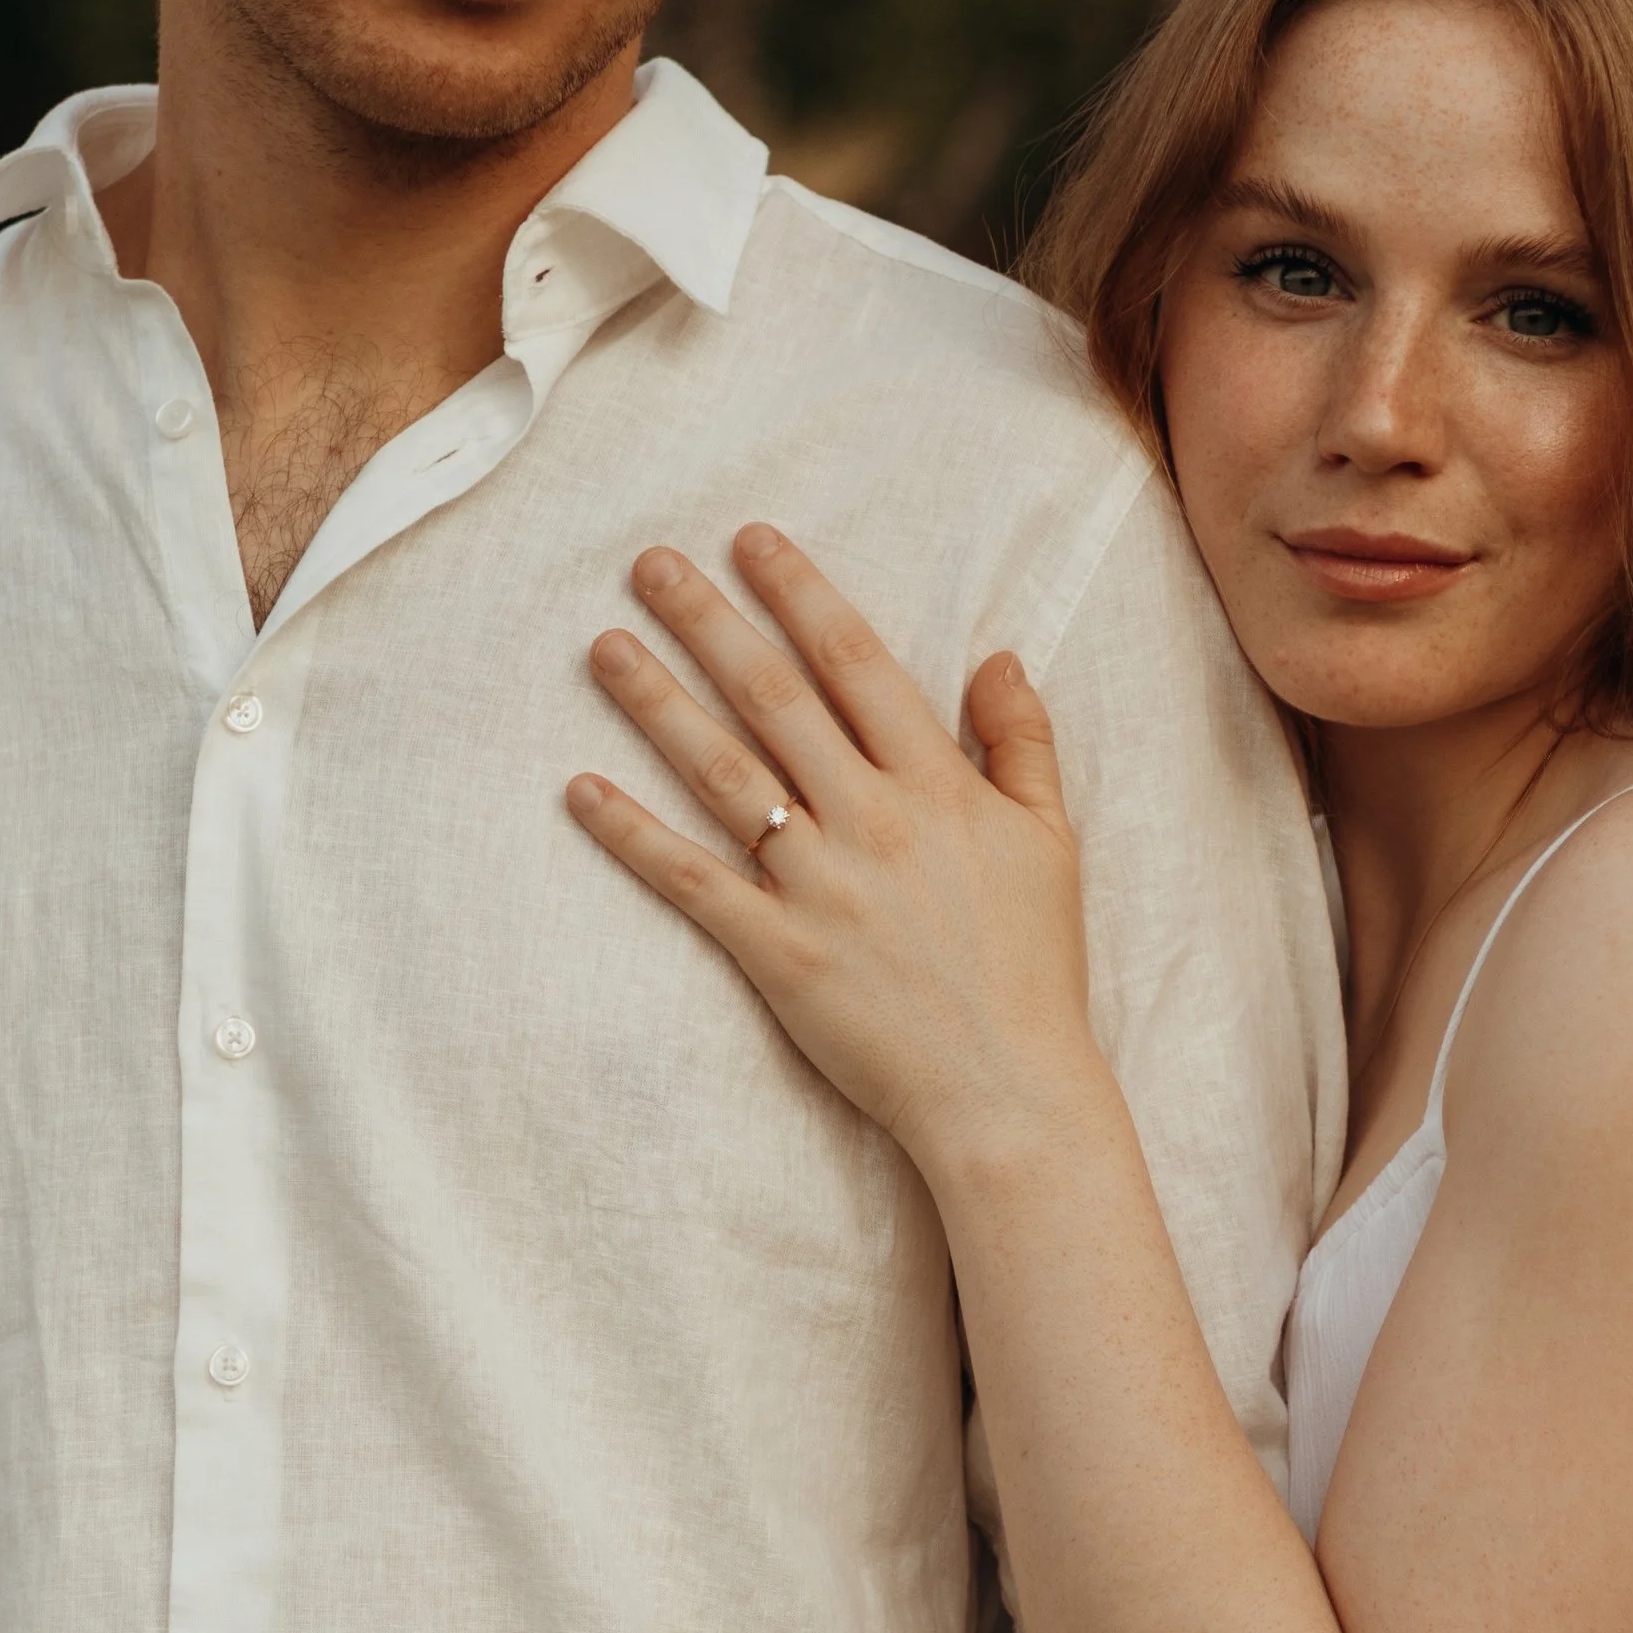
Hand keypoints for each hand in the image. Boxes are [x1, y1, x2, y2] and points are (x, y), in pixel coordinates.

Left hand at [566, 527, 1106, 1180]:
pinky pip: (691, 881)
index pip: (856, 662)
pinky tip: (580, 789)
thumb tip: (997, 656)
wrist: (1008, 1091)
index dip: (800, 594)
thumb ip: (1022, 742)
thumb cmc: (1035, 967)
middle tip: (651, 564)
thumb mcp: (1051, 840)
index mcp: (937, 786)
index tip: (752, 541)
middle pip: (775, 699)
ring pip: (722, 773)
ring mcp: (819, 885)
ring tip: (604, 646)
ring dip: (657, 703)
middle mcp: (872, 821)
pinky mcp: (776, 952)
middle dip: (709, 622)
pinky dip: (633, 834)